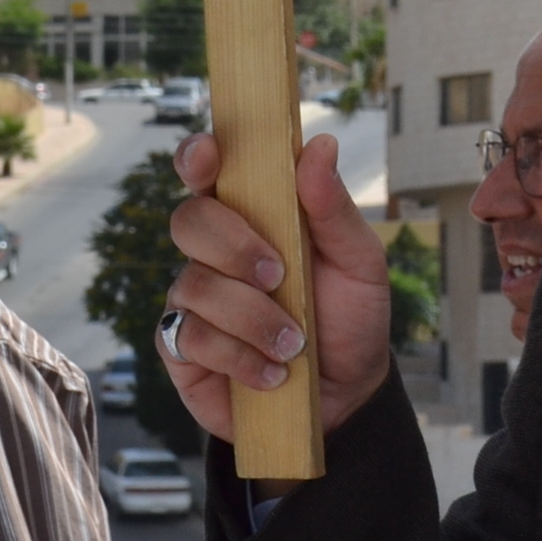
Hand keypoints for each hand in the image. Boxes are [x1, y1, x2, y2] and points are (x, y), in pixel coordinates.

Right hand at [162, 132, 395, 456]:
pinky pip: (189, 338)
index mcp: (254, 214)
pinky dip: (239, 357)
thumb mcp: (359, 262)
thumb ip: (333, 207)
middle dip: (234, 247)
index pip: (209, 170)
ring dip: (252, 318)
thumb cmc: (349, 318)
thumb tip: (320, 145)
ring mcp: (193, 299)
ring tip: (294, 344)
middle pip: (189, 220)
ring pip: (193, 285)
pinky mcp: (182, 349)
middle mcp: (215, 251)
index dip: (198, 156)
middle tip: (279, 276)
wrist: (346, 396)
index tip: (208, 156)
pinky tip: (272, 373)